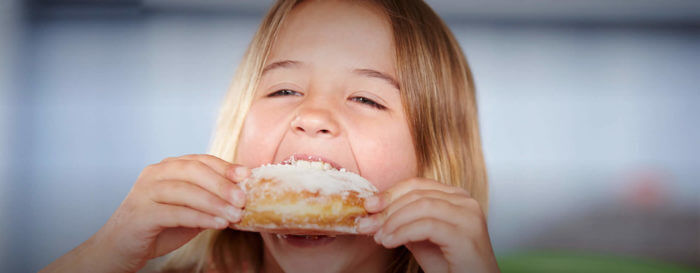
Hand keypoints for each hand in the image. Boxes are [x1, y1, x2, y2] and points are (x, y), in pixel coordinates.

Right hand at [41, 154, 249, 272]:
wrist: (118, 249)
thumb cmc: (157, 228)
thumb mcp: (188, 210)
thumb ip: (209, 200)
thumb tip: (242, 196)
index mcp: (166, 168)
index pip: (199, 160)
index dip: (225, 166)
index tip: (247, 175)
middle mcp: (153, 175)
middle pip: (192, 171)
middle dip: (222, 184)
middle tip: (243, 199)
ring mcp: (144, 192)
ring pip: (185, 191)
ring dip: (215, 203)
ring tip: (235, 215)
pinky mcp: (140, 214)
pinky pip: (175, 212)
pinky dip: (200, 217)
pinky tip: (218, 224)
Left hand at [357, 178, 499, 272]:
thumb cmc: (450, 266)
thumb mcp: (421, 238)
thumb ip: (405, 221)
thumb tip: (375, 211)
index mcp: (456, 197)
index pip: (418, 184)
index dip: (390, 193)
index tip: (368, 206)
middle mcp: (465, 201)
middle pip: (417, 194)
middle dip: (386, 209)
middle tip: (365, 224)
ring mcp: (468, 216)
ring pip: (421, 206)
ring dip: (393, 221)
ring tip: (378, 237)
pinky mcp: (466, 235)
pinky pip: (427, 226)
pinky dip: (403, 232)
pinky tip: (389, 242)